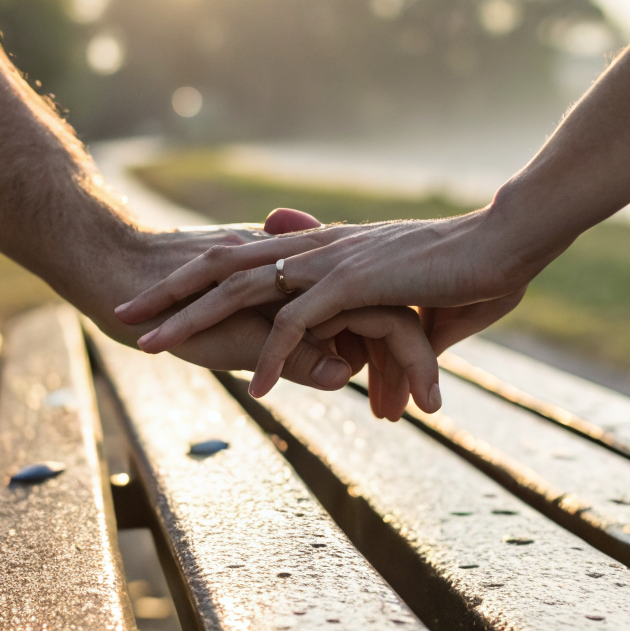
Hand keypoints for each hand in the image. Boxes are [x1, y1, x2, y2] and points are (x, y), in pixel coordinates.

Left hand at [114, 206, 535, 401]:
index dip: (197, 278)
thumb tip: (370, 370)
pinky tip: (251, 389)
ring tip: (150, 347)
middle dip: (168, 292)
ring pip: (242, 289)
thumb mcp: (413, 309)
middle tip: (121, 314)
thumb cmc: (470, 270)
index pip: (244, 259)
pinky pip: (299, 325)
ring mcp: (332, 263)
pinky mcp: (356, 283)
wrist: (508, 241)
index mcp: (323, 249)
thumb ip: (382, 335)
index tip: (158, 297)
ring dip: (193, 320)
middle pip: (222, 266)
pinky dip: (271, 356)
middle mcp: (317, 248)